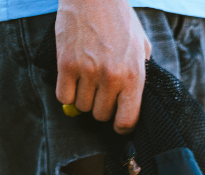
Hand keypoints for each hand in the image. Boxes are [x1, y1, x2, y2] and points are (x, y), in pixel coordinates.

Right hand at [55, 0, 150, 133]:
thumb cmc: (119, 19)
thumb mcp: (140, 46)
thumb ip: (140, 74)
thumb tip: (134, 102)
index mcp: (133, 75)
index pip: (127, 121)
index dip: (122, 126)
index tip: (117, 122)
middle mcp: (111, 76)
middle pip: (101, 115)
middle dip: (100, 106)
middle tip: (100, 90)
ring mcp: (88, 71)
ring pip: (82, 108)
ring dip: (83, 98)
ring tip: (87, 79)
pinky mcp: (67, 64)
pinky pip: (63, 97)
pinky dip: (66, 92)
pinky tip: (72, 79)